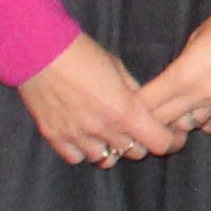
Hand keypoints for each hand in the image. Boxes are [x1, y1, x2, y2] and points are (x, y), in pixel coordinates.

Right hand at [12, 34, 184, 169]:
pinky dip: (84, 150)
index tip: (172, 135)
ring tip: (108, 131)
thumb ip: (134, 94)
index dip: (171, 141)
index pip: (159, 144)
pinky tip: (84, 135)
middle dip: (141, 142)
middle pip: (135, 154)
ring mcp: (77, 136)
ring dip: (112, 148)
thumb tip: (145, 109)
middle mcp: (103, 129)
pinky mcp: (54, 137)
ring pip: (105, 159)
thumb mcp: (119, 69)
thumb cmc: (83, 54)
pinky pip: (76, 157)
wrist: (39, 51)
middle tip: (138, 129)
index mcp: (126, 111)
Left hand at [137, 0, 210, 138]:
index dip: (134, 106)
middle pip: (162, 121)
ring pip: (189, 127)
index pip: (146, 104)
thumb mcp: (195, 38)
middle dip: (150, 119)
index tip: (129, 104)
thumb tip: (171, 83)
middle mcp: (201, 93)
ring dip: (179, 121)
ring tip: (178, 111)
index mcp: (183, 74)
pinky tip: (207, 115)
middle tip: (147, 114)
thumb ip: (180, 66)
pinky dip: (210, 125)